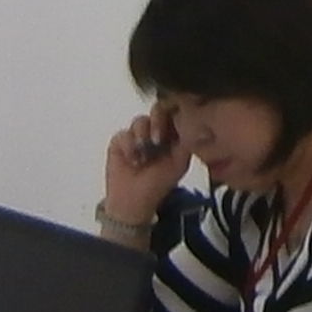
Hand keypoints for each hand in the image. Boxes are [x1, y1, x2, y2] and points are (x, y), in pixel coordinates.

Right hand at [101, 112, 188, 235]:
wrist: (134, 201)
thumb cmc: (158, 184)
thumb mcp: (179, 163)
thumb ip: (185, 144)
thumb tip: (192, 126)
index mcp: (171, 134)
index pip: (173, 114)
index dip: (174, 115)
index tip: (174, 123)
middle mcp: (154, 131)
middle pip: (156, 111)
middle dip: (158, 121)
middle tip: (157, 138)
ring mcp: (136, 135)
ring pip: (140, 121)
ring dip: (143, 136)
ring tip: (144, 155)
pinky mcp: (120, 141)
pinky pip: (123, 134)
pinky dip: (129, 146)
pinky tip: (133, 160)